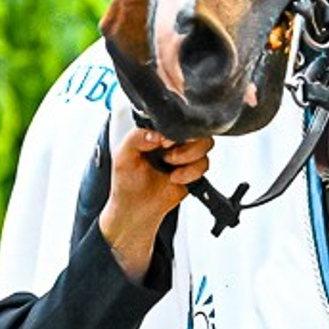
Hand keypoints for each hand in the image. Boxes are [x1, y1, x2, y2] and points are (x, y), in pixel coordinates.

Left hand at [100, 128, 212, 279]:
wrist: (136, 210)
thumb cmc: (127, 183)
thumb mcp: (123, 155)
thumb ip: (137, 137)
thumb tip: (158, 133)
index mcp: (156, 132)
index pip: (175, 118)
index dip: (176, 127)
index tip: (165, 141)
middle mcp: (173, 141)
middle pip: (196, 128)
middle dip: (186, 143)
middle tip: (169, 154)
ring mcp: (185, 155)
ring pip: (205, 144)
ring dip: (189, 158)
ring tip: (171, 167)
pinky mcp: (193, 170)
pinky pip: (205, 164)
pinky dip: (191, 172)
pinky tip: (176, 178)